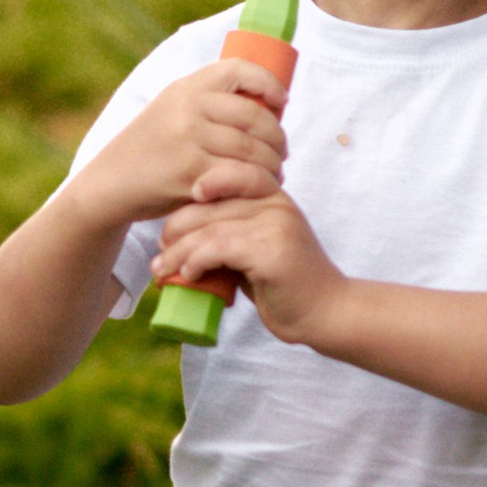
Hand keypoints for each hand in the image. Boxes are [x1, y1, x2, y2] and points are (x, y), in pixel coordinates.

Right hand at [72, 57, 286, 230]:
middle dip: (278, 138)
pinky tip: (258, 188)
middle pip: (255, 116)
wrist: (111, 182)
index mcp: (187, 86)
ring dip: (272, 165)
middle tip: (282, 153)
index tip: (283, 101)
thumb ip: (210, 100)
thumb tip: (270, 101)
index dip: (269, 83)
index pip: (240, 69)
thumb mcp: (173, 107)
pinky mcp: (191, 175)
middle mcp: (188, 108)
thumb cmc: (153, 146)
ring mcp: (189, 141)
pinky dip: (256, 184)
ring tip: (274, 173)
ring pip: (253, 150)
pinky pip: (240, 176)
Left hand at [148, 188, 348, 345]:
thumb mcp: (256, 248)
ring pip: (209, 228)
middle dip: (175, 228)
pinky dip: (195, 261)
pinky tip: (188, 275)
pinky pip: (218, 248)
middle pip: (209, 204)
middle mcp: (275, 202)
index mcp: (272, 195)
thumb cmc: (285, 285)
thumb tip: (177, 237)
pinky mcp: (270, 250)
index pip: (227, 174)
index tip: (170, 214)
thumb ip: (229, 233)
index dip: (196, 188)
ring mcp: (274, 224)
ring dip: (178, 252)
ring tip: (162, 269)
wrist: (326, 313)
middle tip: (160, 251)